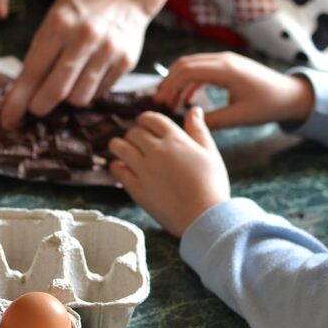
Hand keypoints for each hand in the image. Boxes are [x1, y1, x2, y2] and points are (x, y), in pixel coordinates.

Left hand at [0, 0, 148, 128]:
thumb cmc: (82, 7)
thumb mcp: (54, 18)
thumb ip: (38, 54)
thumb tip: (20, 94)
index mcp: (59, 24)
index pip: (33, 72)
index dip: (18, 101)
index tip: (8, 119)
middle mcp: (85, 38)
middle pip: (56, 92)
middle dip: (40, 106)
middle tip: (36, 107)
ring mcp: (108, 51)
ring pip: (79, 98)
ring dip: (67, 98)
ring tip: (67, 82)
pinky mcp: (125, 62)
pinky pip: (98, 93)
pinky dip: (88, 90)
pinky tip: (87, 75)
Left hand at [109, 108, 229, 237]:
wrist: (204, 217)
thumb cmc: (211, 186)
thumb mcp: (210, 153)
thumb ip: (199, 130)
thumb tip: (194, 110)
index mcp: (176, 140)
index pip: (152, 119)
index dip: (145, 120)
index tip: (144, 124)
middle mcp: (157, 151)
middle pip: (134, 132)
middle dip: (133, 134)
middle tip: (135, 141)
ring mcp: (144, 169)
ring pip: (119, 147)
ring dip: (118, 145)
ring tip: (119, 149)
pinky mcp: (136, 187)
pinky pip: (117, 170)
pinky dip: (116, 166)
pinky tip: (120, 167)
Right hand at [153, 52, 314, 128]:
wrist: (291, 94)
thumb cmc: (268, 105)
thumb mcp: (239, 117)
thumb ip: (212, 121)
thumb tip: (188, 124)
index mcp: (226, 70)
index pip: (187, 71)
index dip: (169, 85)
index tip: (160, 102)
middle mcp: (223, 60)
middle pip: (185, 64)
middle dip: (168, 82)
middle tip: (159, 102)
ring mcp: (225, 61)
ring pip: (191, 65)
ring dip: (177, 81)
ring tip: (170, 102)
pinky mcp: (227, 66)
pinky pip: (202, 69)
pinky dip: (189, 82)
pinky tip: (186, 99)